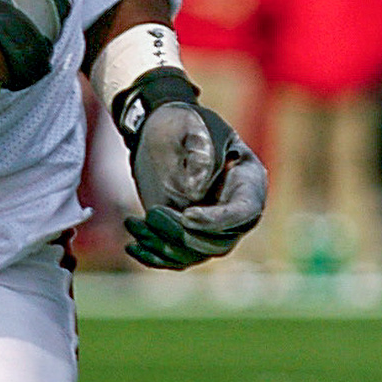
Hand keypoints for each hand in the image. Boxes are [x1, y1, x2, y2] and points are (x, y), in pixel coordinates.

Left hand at [127, 101, 267, 268]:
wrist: (161, 131)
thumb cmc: (181, 123)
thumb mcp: (191, 126)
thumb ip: (199, 154)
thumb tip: (196, 193)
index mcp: (248, 180)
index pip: (244, 211)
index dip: (218, 220)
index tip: (187, 215)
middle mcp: (236, 209)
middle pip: (219, 242)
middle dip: (183, 234)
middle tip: (153, 214)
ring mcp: (213, 226)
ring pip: (195, 254)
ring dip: (163, 245)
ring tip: (134, 223)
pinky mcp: (190, 235)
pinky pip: (178, 258)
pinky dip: (155, 256)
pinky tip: (133, 246)